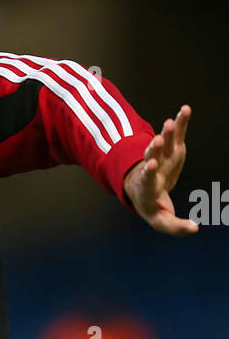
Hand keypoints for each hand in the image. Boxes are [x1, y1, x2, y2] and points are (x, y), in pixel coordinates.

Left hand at [123, 105, 196, 234]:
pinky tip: (186, 109)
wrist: (144, 190)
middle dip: (154, 149)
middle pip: (151, 158)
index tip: (152, 165)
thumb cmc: (154, 207)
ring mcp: (161, 158)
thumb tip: (195, 229)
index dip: (149, 173)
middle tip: (158, 140)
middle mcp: (151, 170)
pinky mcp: (170, 150)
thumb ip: (176, 227)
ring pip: (161, 144)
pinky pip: (176, 135)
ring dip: (165, 134)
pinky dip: (181, 123)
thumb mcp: (161, 221)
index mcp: (147, 188)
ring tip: (169, 123)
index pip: (147, 180)